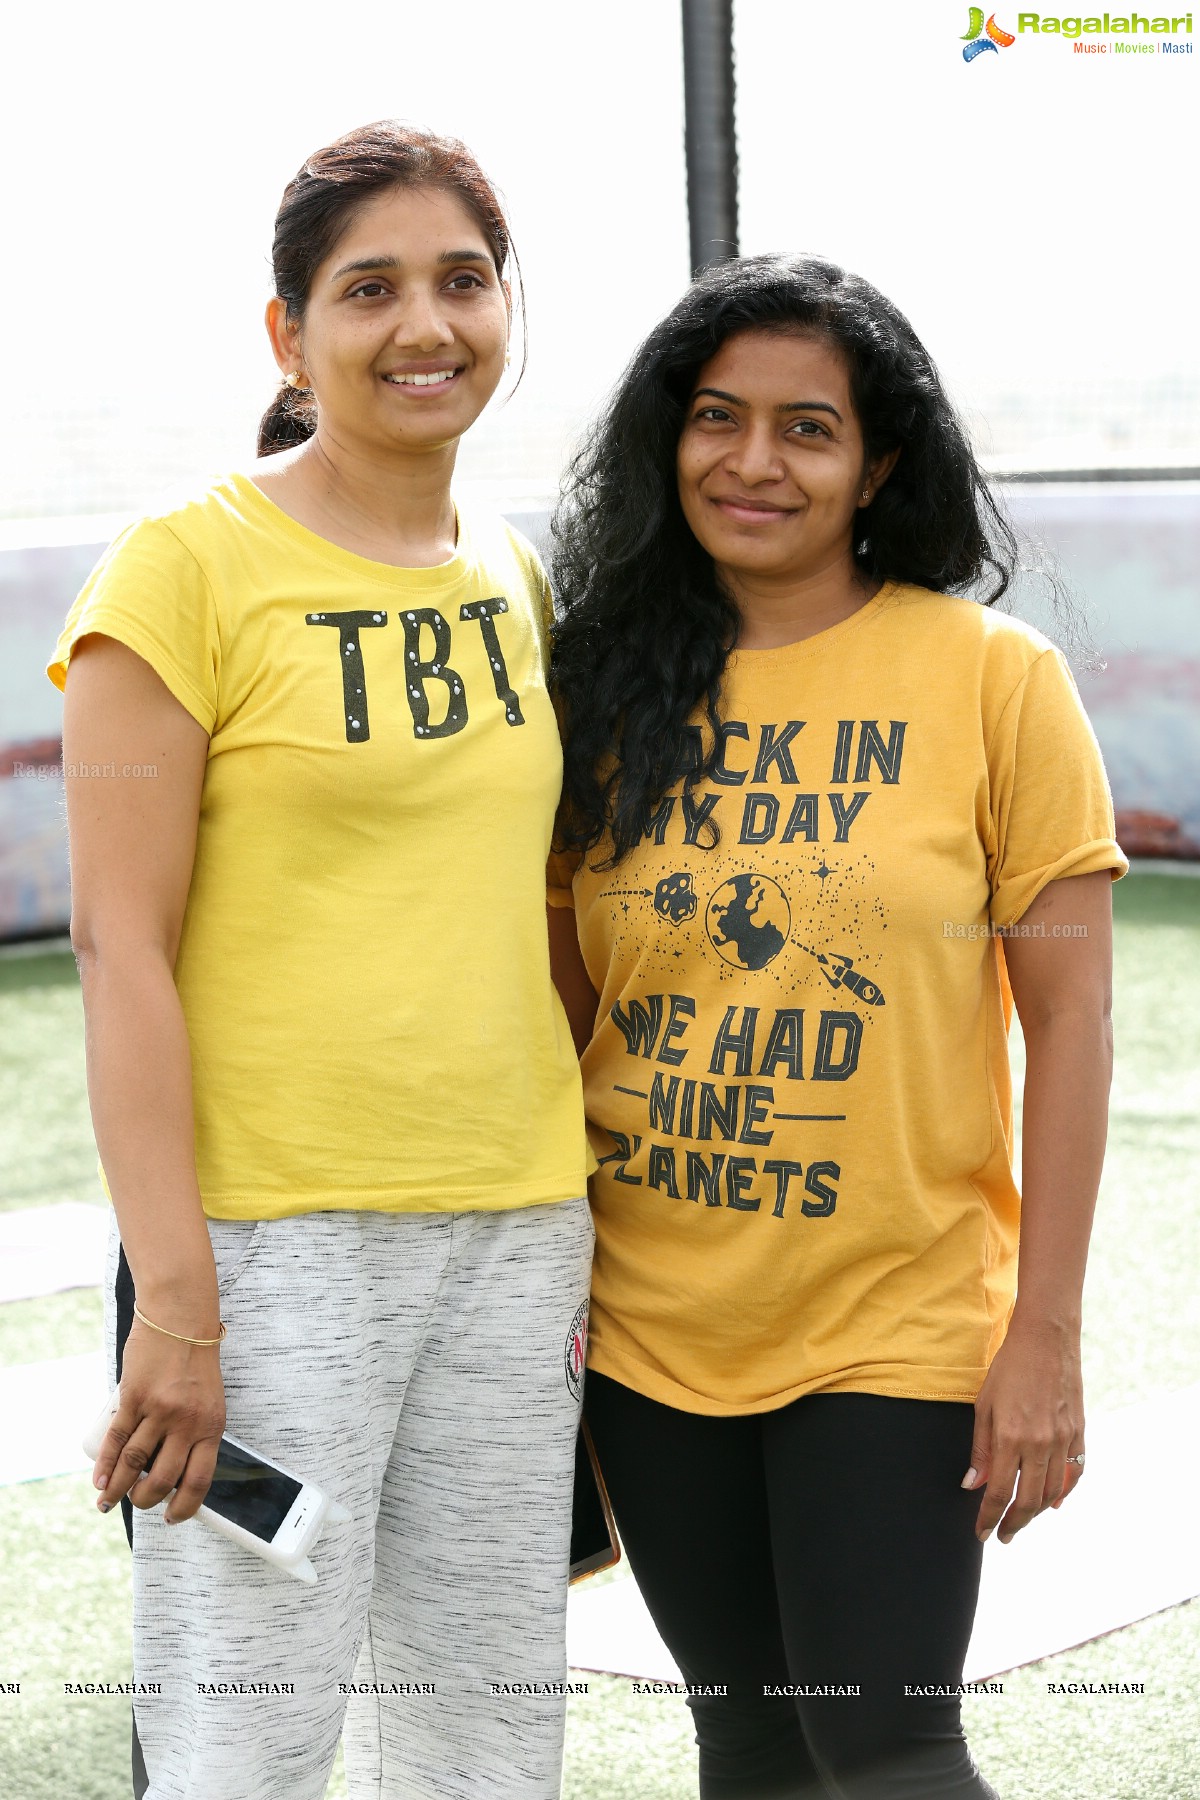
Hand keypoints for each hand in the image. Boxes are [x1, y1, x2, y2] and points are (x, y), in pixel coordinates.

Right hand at [93, 1319, 225, 1523]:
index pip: (200, 1480)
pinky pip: (116, 1439)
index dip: (184, 1506)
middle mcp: (186, 1422)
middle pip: (163, 1478)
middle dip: (146, 1500)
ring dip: (118, 1489)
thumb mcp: (209, 1400)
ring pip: (134, 1463)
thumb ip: (195, 1432)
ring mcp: (159, 1410)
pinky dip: (105, 1465)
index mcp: (211, 1426)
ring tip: (107, 1502)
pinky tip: (99, 1481)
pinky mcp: (134, 1397)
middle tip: (137, 1503)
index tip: (172, 1518)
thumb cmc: (195, 1362)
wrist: (180, 1318)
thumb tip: (175, 1471)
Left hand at [962, 1314, 1084, 1543]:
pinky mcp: (1079, 1432)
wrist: (1046, 1340)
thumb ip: (980, 1449)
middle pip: (1028, 1501)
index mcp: (1010, 1438)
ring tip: (1022, 1518)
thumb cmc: (1008, 1368)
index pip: (998, 1493)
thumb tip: (972, 1485)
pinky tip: (1053, 1502)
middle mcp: (1039, 1444)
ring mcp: (1063, 1440)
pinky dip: (1064, 1492)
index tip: (982, 1534)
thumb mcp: (984, 1405)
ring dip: (1037, 1512)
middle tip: (1003, 1535)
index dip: (989, 1518)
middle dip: (1013, 1523)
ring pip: (1053, 1492)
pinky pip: (1074, 1473)